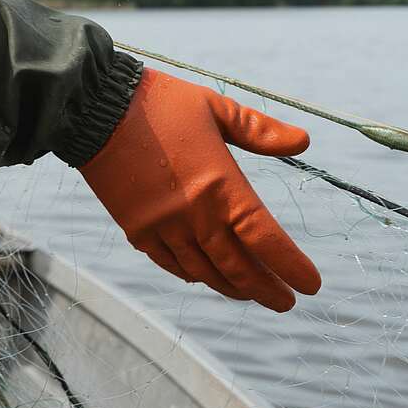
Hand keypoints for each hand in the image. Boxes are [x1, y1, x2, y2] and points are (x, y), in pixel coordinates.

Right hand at [80, 68, 320, 311]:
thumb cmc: (160, 104)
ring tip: (251, 293)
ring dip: (232, 287)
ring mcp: (163, 227)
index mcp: (219, 186)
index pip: (265, 238)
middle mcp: (194, 215)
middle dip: (266, 288)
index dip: (290, 266)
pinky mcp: (138, 230)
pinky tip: (206, 277)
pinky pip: (171, 264)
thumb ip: (260, 130)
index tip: (310, 284)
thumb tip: (304, 142)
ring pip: (205, 271)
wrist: (96, 112)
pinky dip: (194, 275)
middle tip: (286, 302)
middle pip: (238, 266)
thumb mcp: (216, 108)